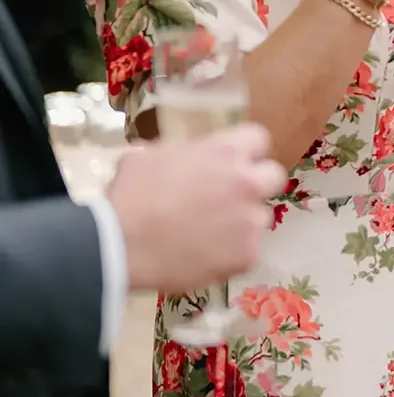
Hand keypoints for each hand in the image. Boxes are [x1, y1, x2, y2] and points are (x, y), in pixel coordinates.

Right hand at [107, 123, 285, 292]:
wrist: (117, 245)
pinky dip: (230, 255)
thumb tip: (176, 158)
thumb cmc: (127, 196)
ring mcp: (250, 220)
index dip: (246, 152)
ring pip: (260, 217)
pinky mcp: (248, 254)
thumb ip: (177, 155)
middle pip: (273, 176)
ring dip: (242, 223)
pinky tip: (203, 257)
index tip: (232, 163)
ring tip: (207, 235)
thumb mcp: (147, 157)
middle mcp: (247, 182)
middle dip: (255, 185)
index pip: (259, 139)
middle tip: (229, 199)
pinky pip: (248, 251)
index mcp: (225, 151)